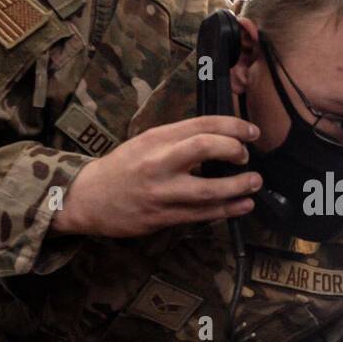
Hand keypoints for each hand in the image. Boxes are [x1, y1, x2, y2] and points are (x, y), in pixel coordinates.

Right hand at [53, 116, 261, 237]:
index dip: (233, 126)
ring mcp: (160, 192)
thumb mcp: (147, 142)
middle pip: (204, 147)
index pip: (201, 124)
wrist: (88, 198)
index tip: (252, 132)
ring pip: (207, 189)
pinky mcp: (162, 217)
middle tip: (247, 156)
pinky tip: (243, 205)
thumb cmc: (122, 167)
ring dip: (238, 186)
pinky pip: (201, 214)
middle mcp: (158, 162)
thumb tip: (222, 138)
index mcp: (156, 138)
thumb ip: (180, 139)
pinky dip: (227, 210)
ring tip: (254, 183)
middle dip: (234, 150)